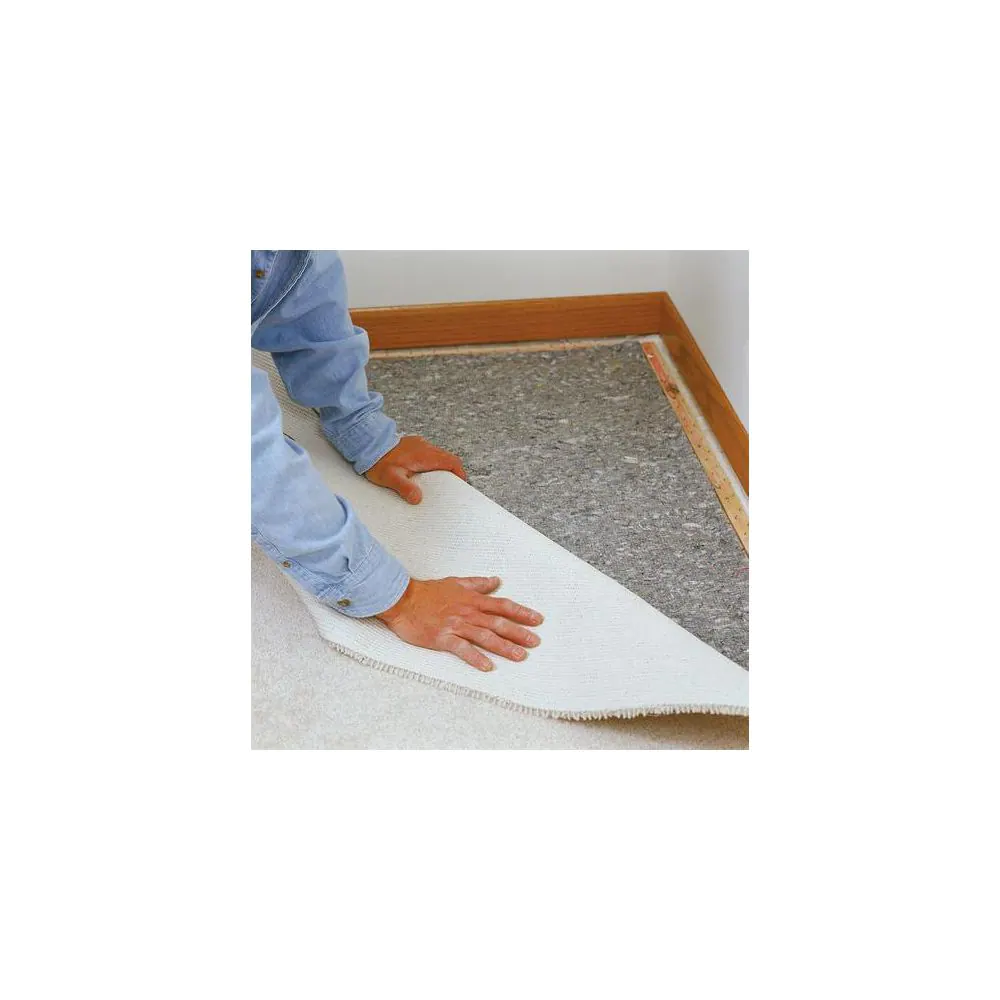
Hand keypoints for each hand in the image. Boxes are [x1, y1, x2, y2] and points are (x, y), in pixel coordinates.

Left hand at [365, 435, 466, 503]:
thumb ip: (405, 488)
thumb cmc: (378, 461)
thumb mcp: (390, 478)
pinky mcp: (413, 444)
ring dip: (441, 466)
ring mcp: (419, 444)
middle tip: (450, 486)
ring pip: (438, 455)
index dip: (460, 473)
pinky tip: (423, 471)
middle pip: (447, 459)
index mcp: (425, 456)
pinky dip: (432, 462)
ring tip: (436, 481)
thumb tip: (418, 499)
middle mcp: (425, 447)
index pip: (451, 462)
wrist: (367, 443)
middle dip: (452, 472)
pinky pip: (429, 453)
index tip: (461, 483)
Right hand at [376, 576, 542, 671]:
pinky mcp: (442, 638)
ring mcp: (455, 625)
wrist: (402, 599)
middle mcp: (467, 613)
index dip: (521, 612)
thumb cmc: (428, 592)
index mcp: (472, 600)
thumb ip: (477, 584)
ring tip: (520, 656)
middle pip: (498, 623)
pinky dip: (475, 658)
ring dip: (504, 647)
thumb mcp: (456, 582)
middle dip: (519, 632)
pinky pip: (462, 649)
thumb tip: (496, 581)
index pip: (502, 606)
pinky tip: (487, 667)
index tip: (537, 620)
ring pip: (484, 637)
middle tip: (535, 642)